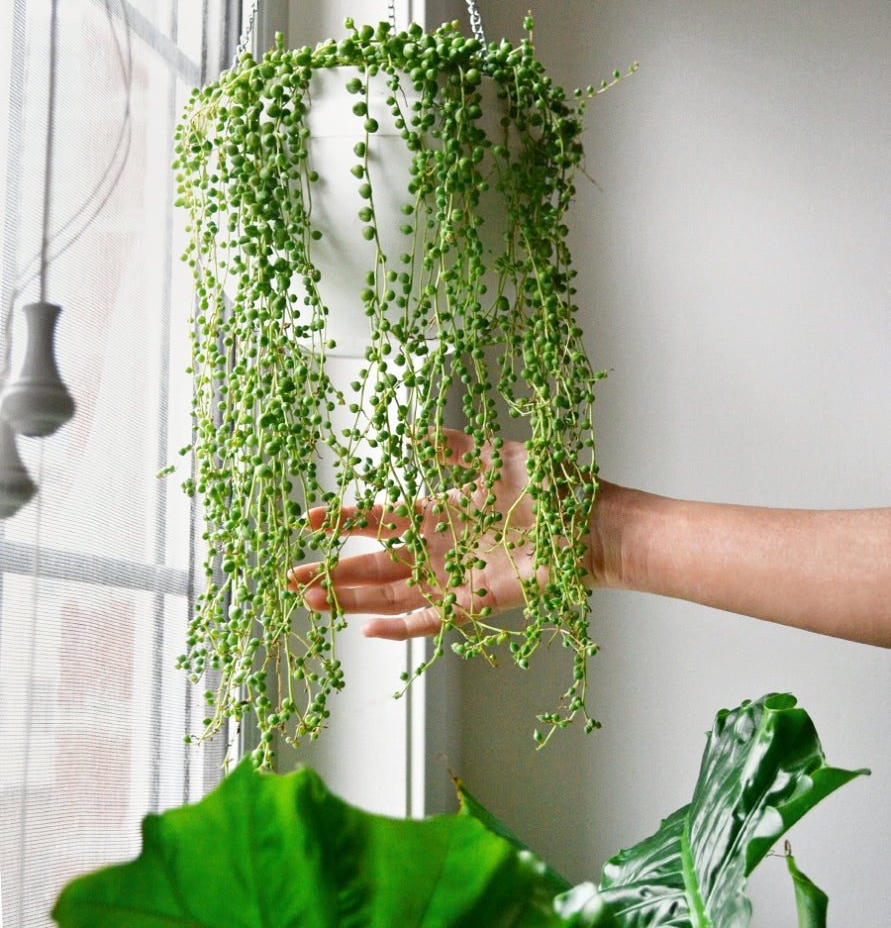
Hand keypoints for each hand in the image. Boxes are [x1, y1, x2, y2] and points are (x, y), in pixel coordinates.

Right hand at [288, 429, 596, 639]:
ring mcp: (455, 578)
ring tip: (312, 600)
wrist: (591, 525)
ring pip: (392, 594)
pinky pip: (430, 620)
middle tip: (293, 576)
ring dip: (353, 599)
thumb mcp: (494, 458)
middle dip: (333, 571)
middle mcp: (441, 547)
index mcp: (440, 510)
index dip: (346, 520)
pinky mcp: (476, 604)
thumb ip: (451, 448)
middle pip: (376, 564)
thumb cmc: (551, 487)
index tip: (311, 518)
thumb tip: (410, 432)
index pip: (381, 519)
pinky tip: (367, 628)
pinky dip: (399, 627)